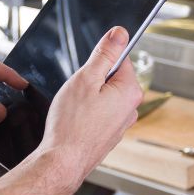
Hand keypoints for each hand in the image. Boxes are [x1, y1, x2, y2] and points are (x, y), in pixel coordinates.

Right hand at [35, 26, 142, 186]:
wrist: (62, 161)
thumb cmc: (71, 124)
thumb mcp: (86, 78)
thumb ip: (105, 54)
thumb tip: (120, 33)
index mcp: (130, 91)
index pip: (120, 59)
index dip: (99, 61)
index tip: (86, 72)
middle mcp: (131, 109)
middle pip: (111, 78)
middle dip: (92, 80)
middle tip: (77, 93)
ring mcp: (121, 124)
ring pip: (103, 97)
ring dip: (88, 98)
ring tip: (74, 110)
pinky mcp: (109, 135)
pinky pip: (99, 114)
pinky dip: (87, 114)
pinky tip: (75, 122)